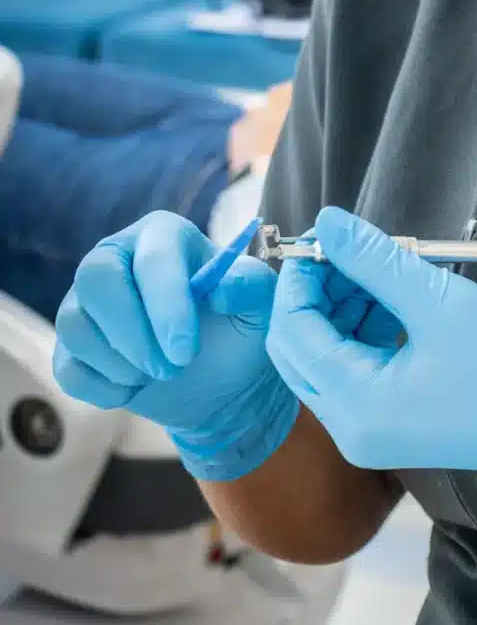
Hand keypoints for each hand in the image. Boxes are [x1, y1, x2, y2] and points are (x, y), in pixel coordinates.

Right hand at [53, 210, 298, 482]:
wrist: (219, 376)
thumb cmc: (239, 326)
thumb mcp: (260, 304)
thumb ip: (250, 286)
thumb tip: (221, 290)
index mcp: (163, 236)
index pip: (151, 257)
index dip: (165, 304)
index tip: (185, 349)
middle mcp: (115, 258)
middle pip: (96, 280)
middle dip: (133, 334)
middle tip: (172, 368)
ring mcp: (86, 302)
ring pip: (76, 326)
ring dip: (121, 364)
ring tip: (161, 375)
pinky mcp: (72, 345)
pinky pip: (68, 367)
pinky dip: (103, 388)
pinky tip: (135, 388)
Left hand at [266, 209, 476, 567]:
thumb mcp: (440, 301)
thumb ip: (376, 259)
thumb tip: (327, 221)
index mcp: (357, 407)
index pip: (293, 334)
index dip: (299, 279)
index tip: (324, 234)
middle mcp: (353, 431)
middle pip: (300, 352)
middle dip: (316, 294)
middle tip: (347, 246)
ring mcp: (373, 434)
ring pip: (328, 360)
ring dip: (341, 310)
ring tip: (380, 265)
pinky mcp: (396, 427)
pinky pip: (358, 373)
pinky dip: (365, 332)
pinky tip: (394, 298)